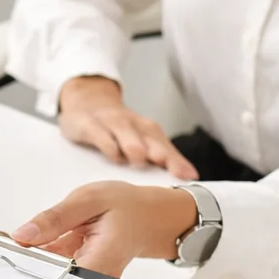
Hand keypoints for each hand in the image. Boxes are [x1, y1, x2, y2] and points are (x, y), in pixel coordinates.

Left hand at [13, 182, 199, 276]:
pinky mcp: (72, 269)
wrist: (148, 216)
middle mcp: (90, 277)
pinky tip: (6, 240)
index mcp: (99, 263)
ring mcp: (80, 275)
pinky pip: (46, 265)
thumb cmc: (128, 207)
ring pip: (43, 273)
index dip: (25, 273)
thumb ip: (55, 218)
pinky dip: (28, 252)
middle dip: (14, 265)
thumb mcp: (89, 200)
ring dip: (18, 257)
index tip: (1, 259)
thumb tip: (23, 235)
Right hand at [57, 76, 197, 178]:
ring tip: (138, 159)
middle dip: (159, 151)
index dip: (177, 162)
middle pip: (149, 139)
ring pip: (125, 133)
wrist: (87, 101)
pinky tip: (112, 154)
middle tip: (165, 164)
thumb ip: (164, 158)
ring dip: (133, 146)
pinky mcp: (89, 125)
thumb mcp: (141, 140)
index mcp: (149, 132)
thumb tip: (191, 176)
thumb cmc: (119, 129)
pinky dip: (107, 144)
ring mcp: (111, 123)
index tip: (188, 176)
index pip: (166, 148)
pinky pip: (99, 134)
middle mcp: (133, 125)